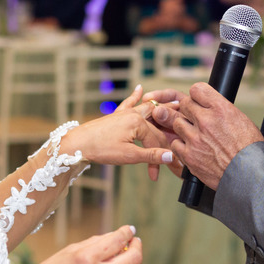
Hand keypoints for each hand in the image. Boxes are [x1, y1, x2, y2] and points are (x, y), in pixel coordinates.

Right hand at [0, 225, 141, 263]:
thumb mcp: (67, 252)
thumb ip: (94, 243)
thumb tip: (115, 237)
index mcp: (86, 258)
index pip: (118, 241)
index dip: (127, 232)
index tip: (129, 229)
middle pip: (135, 258)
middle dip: (137, 245)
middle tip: (134, 241)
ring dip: (132, 260)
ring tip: (125, 254)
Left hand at [61, 85, 177, 180]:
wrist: (77, 144)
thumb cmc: (101, 149)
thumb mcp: (128, 156)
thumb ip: (151, 156)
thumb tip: (171, 157)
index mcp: (138, 123)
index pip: (156, 141)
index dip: (159, 159)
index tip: (158, 175)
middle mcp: (133, 114)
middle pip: (156, 122)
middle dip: (169, 126)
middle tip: (185, 118)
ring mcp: (124, 113)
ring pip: (146, 109)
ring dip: (159, 106)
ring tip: (173, 101)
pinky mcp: (115, 115)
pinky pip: (128, 103)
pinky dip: (134, 96)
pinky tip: (139, 88)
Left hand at [149, 81, 263, 188]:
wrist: (249, 173)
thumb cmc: (249, 148)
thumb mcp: (240, 119)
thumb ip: (220, 109)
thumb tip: (208, 104)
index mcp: (221, 109)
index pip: (197, 89)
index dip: (197, 96)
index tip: (199, 102)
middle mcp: (206, 121)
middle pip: (184, 104)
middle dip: (189, 110)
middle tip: (196, 119)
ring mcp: (195, 139)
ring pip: (176, 123)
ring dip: (183, 127)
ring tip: (194, 135)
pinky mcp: (189, 156)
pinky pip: (175, 144)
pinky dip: (181, 146)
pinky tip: (192, 148)